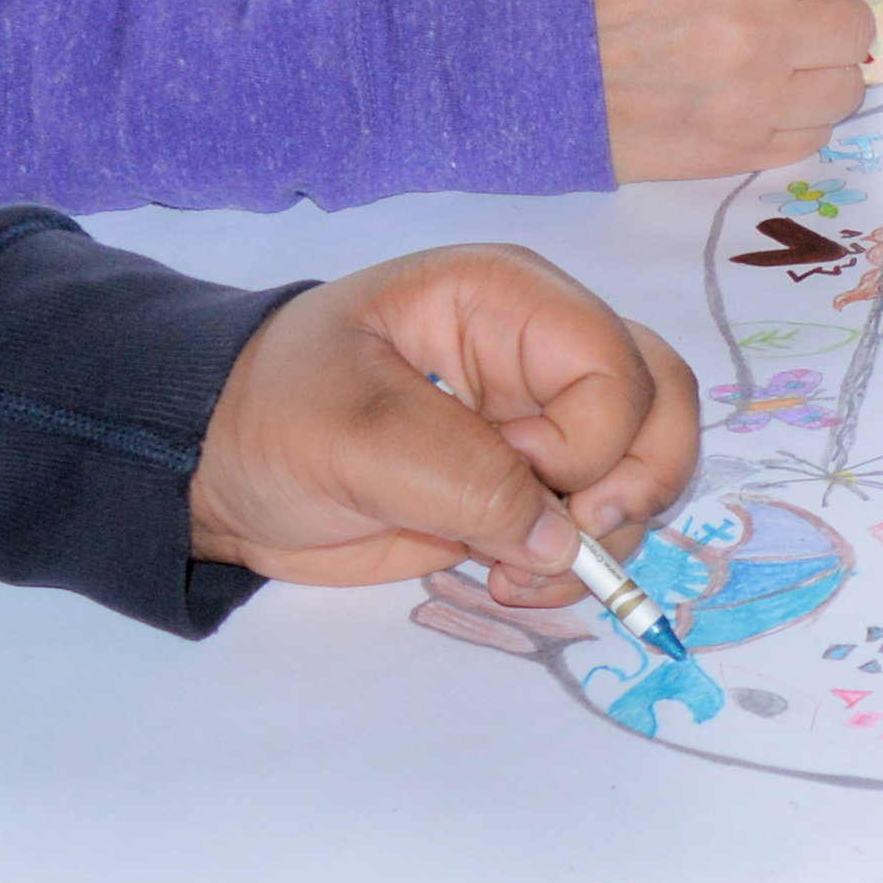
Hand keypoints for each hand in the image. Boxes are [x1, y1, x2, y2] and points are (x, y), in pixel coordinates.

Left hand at [195, 244, 707, 598]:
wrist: (220, 470)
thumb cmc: (273, 414)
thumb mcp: (355, 435)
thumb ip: (464, 479)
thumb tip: (561, 542)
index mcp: (506, 301)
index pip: (616, 362)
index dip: (587, 437)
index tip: (518, 476)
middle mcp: (541, 354)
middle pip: (662, 407)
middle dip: (632, 487)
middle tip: (570, 542)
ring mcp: (540, 424)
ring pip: (644, 472)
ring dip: (604, 540)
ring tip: (519, 574)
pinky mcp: (526, 490)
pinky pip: (597, 527)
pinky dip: (574, 569)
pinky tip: (511, 580)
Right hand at [593, 0, 882, 180]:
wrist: (520, 64)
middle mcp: (764, 37)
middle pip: (858, 25)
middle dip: (829, 9)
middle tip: (786, 9)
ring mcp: (754, 103)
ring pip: (847, 88)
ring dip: (821, 69)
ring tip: (775, 58)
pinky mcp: (735, 153)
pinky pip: (811, 136)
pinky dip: (796, 116)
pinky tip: (757, 97)